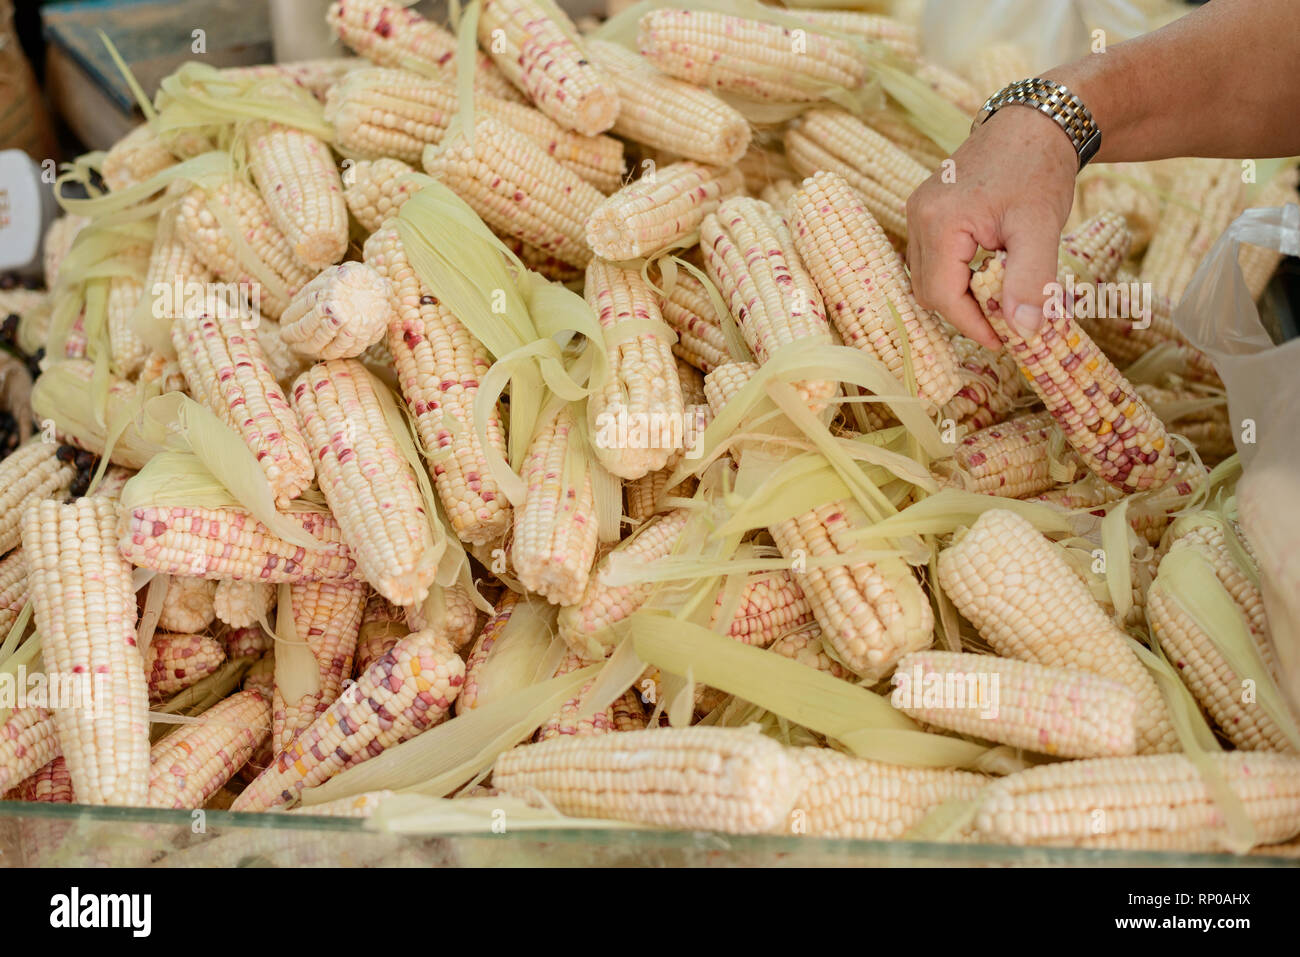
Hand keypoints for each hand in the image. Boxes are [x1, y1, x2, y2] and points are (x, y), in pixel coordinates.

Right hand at [905, 106, 1078, 348]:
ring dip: (962, 296)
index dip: (973, 325)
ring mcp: (919, 212)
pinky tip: (990, 273)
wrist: (1036, 121)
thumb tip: (1026, 331)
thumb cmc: (1039, 168)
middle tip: (1007, 322)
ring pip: (929, 277)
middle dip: (966, 313)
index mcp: (939, 222)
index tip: (1006, 340)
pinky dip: (958, 276)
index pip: (943, 296)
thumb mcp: (1040, 226)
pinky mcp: (928, 210)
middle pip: (929, 290)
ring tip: (1002, 297)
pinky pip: (933, 259)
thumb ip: (1031, 280)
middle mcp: (918, 217)